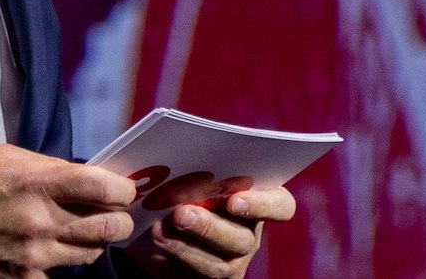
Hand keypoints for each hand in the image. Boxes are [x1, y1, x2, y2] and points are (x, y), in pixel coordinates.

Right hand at [0, 144, 136, 277]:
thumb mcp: (3, 158)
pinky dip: (61, 263)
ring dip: (91, 241)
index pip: (104, 189)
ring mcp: (32, 257)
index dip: (123, 189)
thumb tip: (86, 176)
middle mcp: (39, 222)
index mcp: (35, 183)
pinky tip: (47, 250)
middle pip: (109, 228)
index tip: (123, 189)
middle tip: (110, 212)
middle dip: (117, 219)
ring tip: (75, 228)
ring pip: (91, 254)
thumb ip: (48, 167)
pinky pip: (61, 275)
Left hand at [120, 186, 297, 277]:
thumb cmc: (193, 185)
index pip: (281, 206)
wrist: (170, 220)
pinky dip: (163, 264)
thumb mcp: (203, 174)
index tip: (234, 200)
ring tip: (157, 231)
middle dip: (208, 228)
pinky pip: (184, 278)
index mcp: (259, 204)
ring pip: (214, 265)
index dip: (262, 204)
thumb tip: (176, 158)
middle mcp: (248, 237)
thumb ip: (202, 170)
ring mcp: (228, 264)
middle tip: (181, 214)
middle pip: (240, 239)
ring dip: (183, 248)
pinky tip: (145, 250)